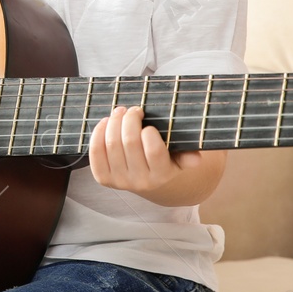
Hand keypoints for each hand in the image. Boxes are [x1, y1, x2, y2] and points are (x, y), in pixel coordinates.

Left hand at [88, 105, 209, 194]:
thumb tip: (197, 158)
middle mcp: (141, 181)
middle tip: (133, 110)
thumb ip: (187, 155)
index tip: (148, 123)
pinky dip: (98, 132)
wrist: (146, 179)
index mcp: (162, 175)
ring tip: (120, 112)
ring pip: (111, 144)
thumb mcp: (178, 157)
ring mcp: (120, 181)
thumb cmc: (163, 159)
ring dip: (114, 121)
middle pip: (129, 142)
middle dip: (130, 119)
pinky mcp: (103, 179)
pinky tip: (106, 122)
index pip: (154, 151)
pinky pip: (95, 152)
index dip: (148, 132)